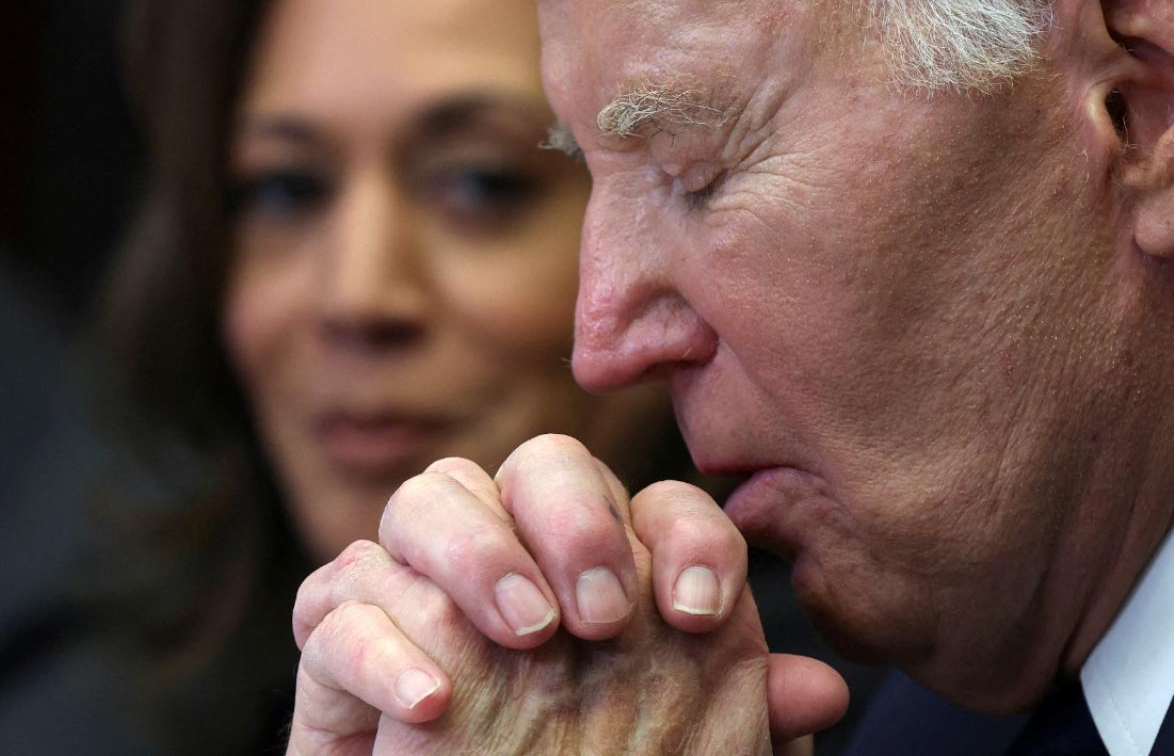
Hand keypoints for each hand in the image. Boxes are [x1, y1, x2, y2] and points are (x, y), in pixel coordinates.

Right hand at [286, 434, 846, 753]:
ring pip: (428, 499)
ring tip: (525, 636)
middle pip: (535, 463)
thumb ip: (743, 709)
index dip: (683, 537)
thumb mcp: (686, 753)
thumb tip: (821, 687)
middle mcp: (517, 550)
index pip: (653, 502)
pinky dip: (383, 643)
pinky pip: (335, 602)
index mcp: (609, 562)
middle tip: (600, 615)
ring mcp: (422, 585)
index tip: (698, 613)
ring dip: (478, 554)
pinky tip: (433, 703)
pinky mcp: (341, 640)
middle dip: (572, 520)